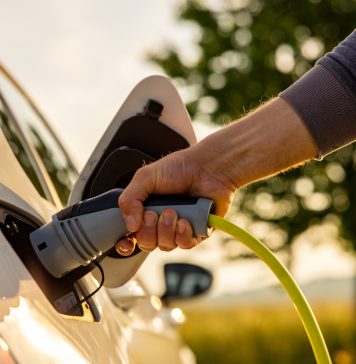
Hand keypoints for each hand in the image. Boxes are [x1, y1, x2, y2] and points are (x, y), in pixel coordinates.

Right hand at [115, 142, 235, 254]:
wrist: (208, 167)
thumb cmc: (179, 168)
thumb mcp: (145, 177)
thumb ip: (129, 199)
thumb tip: (130, 226)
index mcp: (146, 210)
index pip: (131, 235)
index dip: (126, 243)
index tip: (126, 242)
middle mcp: (161, 222)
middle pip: (146, 244)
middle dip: (148, 231)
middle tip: (153, 214)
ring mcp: (178, 228)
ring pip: (165, 245)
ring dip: (166, 230)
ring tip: (172, 212)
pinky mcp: (197, 232)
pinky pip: (185, 244)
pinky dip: (182, 235)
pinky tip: (185, 221)